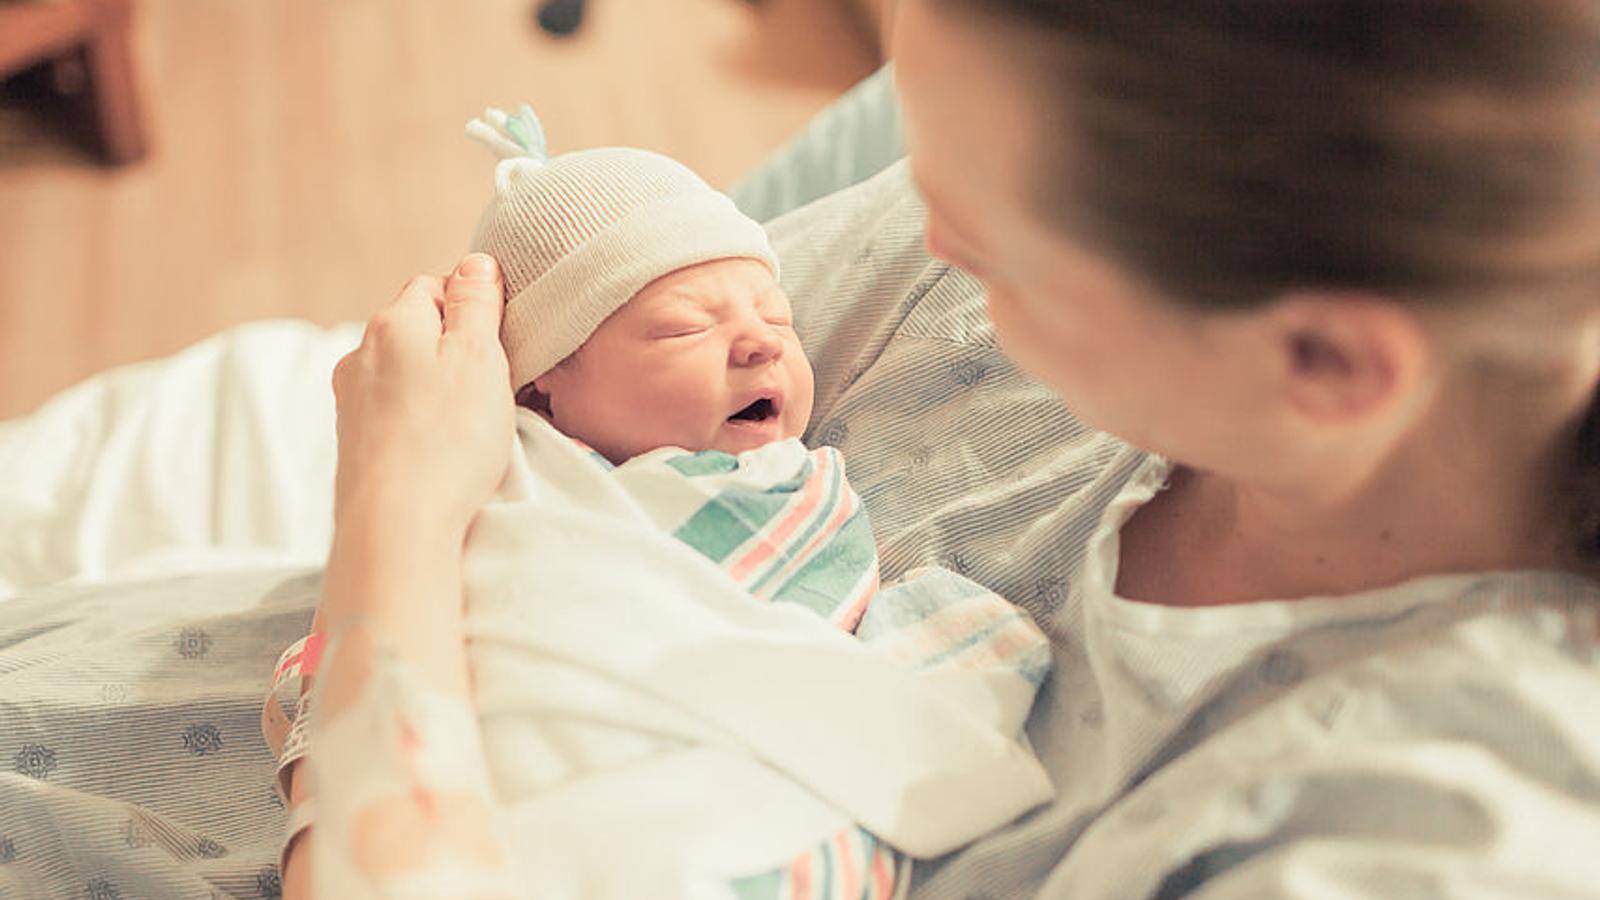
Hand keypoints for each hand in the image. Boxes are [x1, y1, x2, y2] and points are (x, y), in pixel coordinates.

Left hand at [331, 254, 513, 538]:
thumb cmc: (447, 439)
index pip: (434, 287)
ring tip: (468, 425)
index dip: (471, 308)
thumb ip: (477, 304)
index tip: (498, 341)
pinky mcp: (354, 444)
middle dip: (452, 349)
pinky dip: (419, 423)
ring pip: (404, 375)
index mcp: (392, 323)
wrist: (396, 524)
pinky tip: (441, 451)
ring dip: (435, 389)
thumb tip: (475, 263)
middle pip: (416, 332)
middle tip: (490, 385)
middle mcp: (361, 355)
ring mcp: (352, 402)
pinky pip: (394, 415)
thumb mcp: (479, 356)